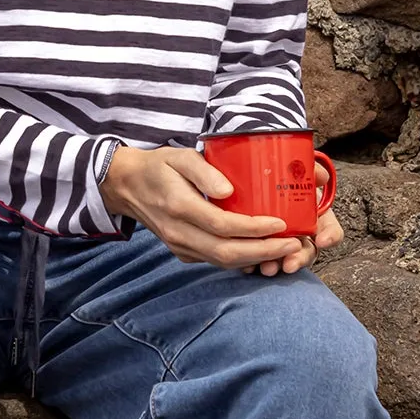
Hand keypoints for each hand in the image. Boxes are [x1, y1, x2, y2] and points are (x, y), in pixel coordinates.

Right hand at [101, 146, 343, 276]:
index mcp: (179, 207)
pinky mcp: (183, 252)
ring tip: (285, 248)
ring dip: (256, 258)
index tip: (281, 223)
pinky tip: (262, 250)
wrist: (126, 186)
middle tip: (292, 243)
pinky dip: (242, 259)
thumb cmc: (158, 166)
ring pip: (223, 262)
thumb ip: (204, 171)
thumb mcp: (179, 156)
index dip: (255, 228)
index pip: (223, 225)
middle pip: (227, 252)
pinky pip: (216, 261)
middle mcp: (179, 233)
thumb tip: (229, 191)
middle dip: (264, 251)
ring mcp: (180, 246)